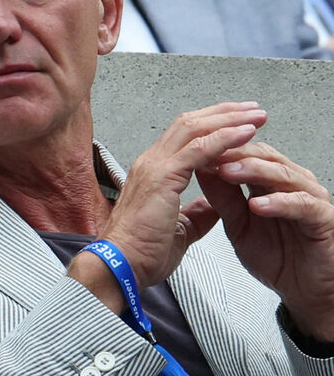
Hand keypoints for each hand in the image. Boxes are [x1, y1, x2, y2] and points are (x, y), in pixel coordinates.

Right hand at [69, 101, 266, 311]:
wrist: (120, 265)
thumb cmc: (142, 251)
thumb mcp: (178, 229)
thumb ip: (197, 213)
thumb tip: (215, 206)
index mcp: (154, 171)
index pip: (184, 135)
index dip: (213, 124)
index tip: (239, 122)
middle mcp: (152, 162)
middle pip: (190, 123)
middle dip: (224, 113)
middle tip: (253, 109)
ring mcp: (155, 166)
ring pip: (194, 129)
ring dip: (228, 119)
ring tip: (256, 116)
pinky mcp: (162, 177)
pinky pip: (198, 150)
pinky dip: (223, 138)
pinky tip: (244, 133)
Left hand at [197, 143, 333, 341]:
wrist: (306, 292)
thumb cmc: (277, 257)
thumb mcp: (237, 224)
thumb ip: (222, 197)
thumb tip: (202, 168)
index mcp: (269, 180)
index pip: (244, 152)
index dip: (220, 149)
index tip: (194, 148)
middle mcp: (291, 182)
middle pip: (262, 155)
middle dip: (233, 154)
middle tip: (209, 153)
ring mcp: (309, 196)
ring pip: (282, 173)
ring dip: (253, 171)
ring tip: (228, 172)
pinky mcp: (324, 217)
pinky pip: (302, 204)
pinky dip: (279, 202)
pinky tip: (258, 204)